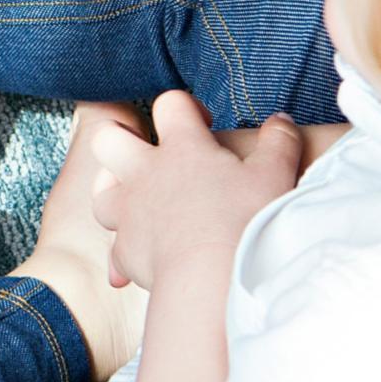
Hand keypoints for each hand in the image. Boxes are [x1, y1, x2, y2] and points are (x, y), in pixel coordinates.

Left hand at [90, 91, 301, 290]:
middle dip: (120, 136)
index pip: (169, 104)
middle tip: (144, 149)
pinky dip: (122, 253)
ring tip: (136, 199)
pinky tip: (135, 262)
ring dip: (112, 192)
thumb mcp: (274, 174)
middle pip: (107, 138)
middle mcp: (145, 174)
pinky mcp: (124, 251)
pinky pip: (113, 249)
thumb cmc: (246, 221)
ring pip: (100, 190)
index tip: (203, 125)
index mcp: (182, 148)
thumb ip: (278, 142)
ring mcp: (128, 212)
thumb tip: (280, 121)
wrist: (212, 277)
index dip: (184, 107)